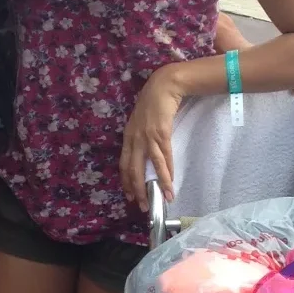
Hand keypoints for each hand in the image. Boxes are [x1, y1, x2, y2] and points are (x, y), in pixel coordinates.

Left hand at [120, 65, 184, 212]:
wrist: (163, 86)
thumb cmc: (153, 103)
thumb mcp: (141, 122)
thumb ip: (140, 137)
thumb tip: (145, 154)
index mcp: (128, 137)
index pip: (123, 164)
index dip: (126, 181)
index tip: (129, 196)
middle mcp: (134, 138)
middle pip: (133, 170)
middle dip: (137, 190)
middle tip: (141, 206)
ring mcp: (147, 136)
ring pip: (151, 167)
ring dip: (157, 185)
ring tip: (162, 199)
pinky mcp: (161, 133)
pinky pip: (165, 157)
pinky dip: (167, 172)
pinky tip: (170, 183)